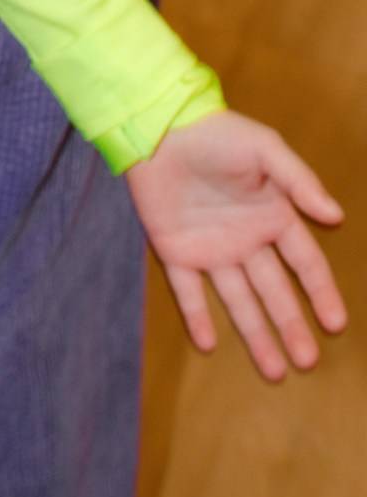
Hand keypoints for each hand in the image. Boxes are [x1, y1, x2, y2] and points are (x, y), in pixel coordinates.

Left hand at [126, 112, 346, 380]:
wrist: (159, 125)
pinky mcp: (174, 250)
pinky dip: (196, 315)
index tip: (336, 324)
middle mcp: (245, 239)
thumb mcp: (265, 149)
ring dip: (255, 334)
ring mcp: (210, 248)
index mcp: (272, 215)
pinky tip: (208, 343)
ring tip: (275, 371)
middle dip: (292, 327)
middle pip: (274, 292)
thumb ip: (300, 181)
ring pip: (238, 300)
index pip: (305, 263)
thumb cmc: (216, 133)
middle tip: (307, 361)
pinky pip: (187, 290)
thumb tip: (336, 216)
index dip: (321, 292)